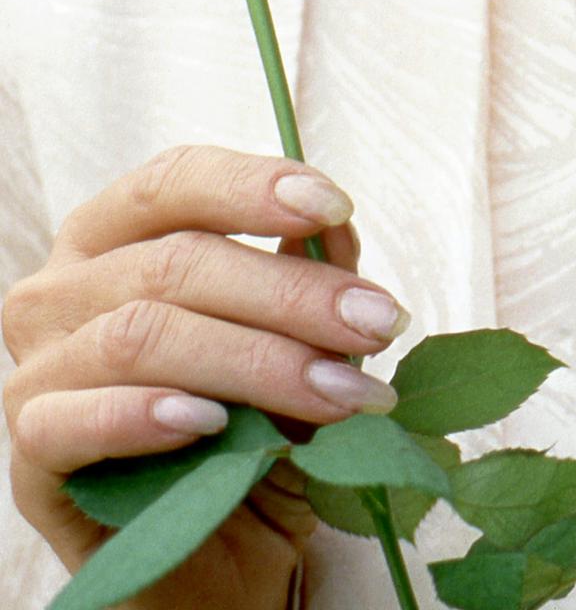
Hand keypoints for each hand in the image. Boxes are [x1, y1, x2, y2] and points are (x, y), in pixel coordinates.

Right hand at [2, 145, 408, 609]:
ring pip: (140, 334)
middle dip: (288, 292)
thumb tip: (334, 225)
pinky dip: (145, 414)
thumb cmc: (248, 431)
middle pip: (174, 263)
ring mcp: (36, 373)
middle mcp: (62, 291)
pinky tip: (210, 422)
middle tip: (374, 323)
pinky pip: (72, 421)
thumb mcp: (297, 344)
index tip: (333, 206)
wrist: (212, 559)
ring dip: (254, 359)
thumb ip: (307, 279)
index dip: (252, 186)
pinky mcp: (31, 461)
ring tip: (340, 392)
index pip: (174, 182)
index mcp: (116, 238)